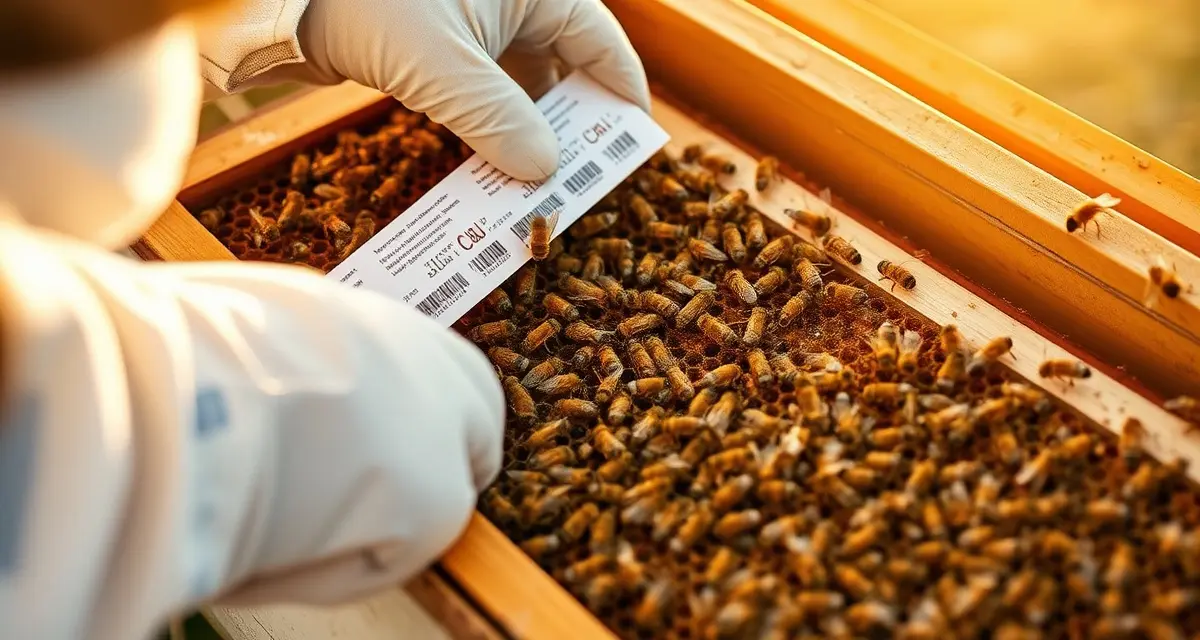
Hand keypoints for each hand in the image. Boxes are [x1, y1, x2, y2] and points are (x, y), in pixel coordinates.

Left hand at [264, 0, 649, 180]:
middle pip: (566, 68)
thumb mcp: (443, 67)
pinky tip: (495, 168)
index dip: (622, 93)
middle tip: (583, 178)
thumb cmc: (369, 2)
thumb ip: (500, 120)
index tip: (633, 144)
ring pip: (522, 87)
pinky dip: (492, 131)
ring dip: (529, 136)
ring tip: (539, 186)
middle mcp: (511, 3)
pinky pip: (483, 96)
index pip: (601, 42)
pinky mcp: (440, 49)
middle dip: (573, 125)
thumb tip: (546, 172)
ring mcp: (474, 25)